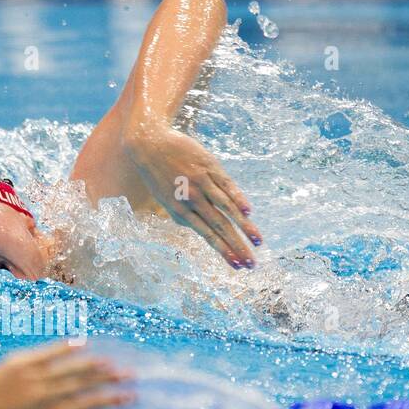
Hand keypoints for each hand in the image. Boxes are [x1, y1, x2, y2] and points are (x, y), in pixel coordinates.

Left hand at [122, 122, 262, 267]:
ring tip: (258, 242)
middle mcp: (192, 199)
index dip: (223, 251)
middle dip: (237, 246)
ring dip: (244, 227)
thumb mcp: (166, 200)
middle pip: (220, 226)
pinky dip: (238, 198)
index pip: (208, 235)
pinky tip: (248, 212)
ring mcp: (202, 182)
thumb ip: (184, 217)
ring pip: (226, 208)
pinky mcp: (209, 166)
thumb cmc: (159, 175)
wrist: (150, 143)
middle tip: (251, 263)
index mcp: (181, 211)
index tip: (237, 265)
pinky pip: (227, 185)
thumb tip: (203, 231)